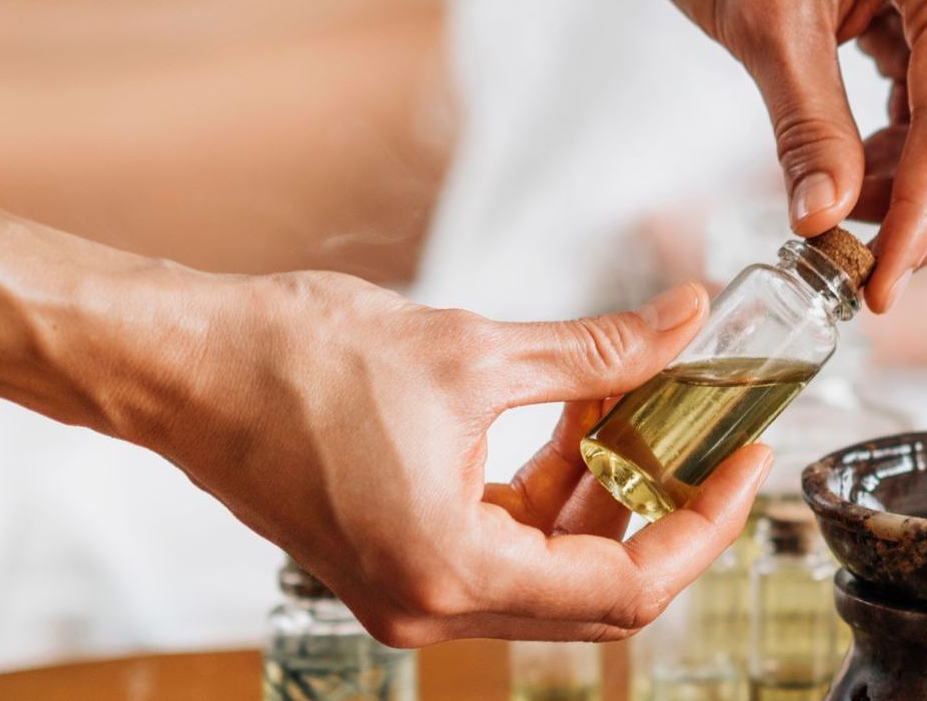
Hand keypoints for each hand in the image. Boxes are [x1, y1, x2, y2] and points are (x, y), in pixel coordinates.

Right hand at [105, 271, 768, 646]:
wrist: (181, 363)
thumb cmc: (295, 361)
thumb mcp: (471, 349)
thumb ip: (595, 349)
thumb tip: (685, 321)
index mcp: (451, 573)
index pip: (625, 587)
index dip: (702, 525)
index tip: (745, 463)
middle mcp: (431, 604)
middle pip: (595, 587)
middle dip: (663, 507)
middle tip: (714, 435)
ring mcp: (410, 587)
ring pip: (551, 559)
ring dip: (605, 485)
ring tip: (644, 398)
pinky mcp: (396, 554)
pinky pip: (504, 537)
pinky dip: (550, 482)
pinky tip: (579, 411)